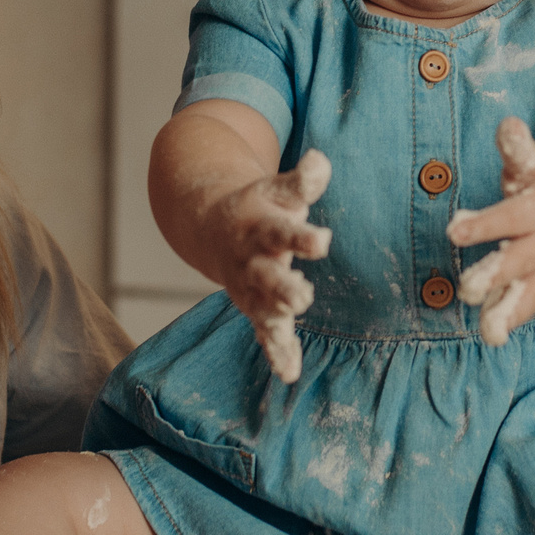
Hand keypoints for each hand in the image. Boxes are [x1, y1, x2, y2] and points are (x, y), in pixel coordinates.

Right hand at [199, 150, 332, 382]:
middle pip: (268, 276)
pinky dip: (277, 352)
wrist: (212, 226)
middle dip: (283, 287)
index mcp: (261, 228)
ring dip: (277, 322)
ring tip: (292, 341)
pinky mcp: (255, 307)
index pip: (282, 232)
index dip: (301, 238)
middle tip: (303, 295)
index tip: (322, 242)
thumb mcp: (278, 187)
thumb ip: (303, 179)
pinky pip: (265, 333)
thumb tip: (320, 161)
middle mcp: (253, 260)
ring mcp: (251, 287)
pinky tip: (290, 373)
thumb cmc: (261, 206)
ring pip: (263, 308)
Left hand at [444, 118, 534, 346]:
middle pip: (520, 261)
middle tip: (467, 289)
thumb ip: (517, 147)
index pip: (512, 217)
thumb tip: (508, 124)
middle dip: (495, 274)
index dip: (484, 224)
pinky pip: (527, 307)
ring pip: (528, 294)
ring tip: (489, 334)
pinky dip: (511, 321)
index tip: (454, 231)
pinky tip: (492, 336)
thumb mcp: (534, 163)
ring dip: (507, 312)